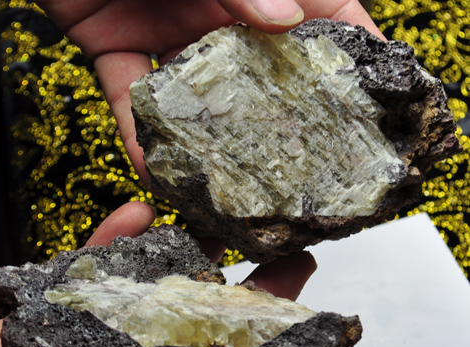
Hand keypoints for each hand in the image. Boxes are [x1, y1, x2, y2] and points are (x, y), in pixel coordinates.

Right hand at [0, 201, 322, 346]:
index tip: (328, 334)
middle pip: (211, 341)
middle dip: (256, 302)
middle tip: (295, 262)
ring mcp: (101, 344)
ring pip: (162, 297)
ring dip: (194, 259)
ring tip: (231, 224)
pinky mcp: (63, 313)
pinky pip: (98, 272)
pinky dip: (115, 243)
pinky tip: (135, 213)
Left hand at [34, 0, 382, 184]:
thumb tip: (286, 19)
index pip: (321, 11)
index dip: (351, 50)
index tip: (376, 90)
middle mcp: (216, 11)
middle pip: (261, 69)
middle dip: (282, 113)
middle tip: (304, 157)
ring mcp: (169, 35)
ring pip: (197, 97)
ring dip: (209, 139)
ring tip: (231, 181)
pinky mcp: (117, 51)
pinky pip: (131, 102)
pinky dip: (139, 136)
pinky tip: (154, 170)